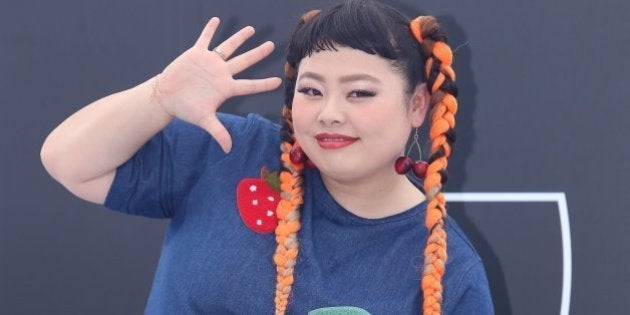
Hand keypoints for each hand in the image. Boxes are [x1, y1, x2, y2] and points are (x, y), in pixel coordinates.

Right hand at [153, 17, 280, 152]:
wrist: (167, 97)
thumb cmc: (186, 109)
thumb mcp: (204, 120)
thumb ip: (218, 132)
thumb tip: (229, 149)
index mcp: (226, 88)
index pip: (249, 85)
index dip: (264, 84)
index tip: (278, 81)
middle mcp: (221, 73)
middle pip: (244, 61)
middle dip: (258, 53)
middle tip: (271, 46)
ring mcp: (210, 63)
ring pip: (228, 47)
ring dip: (239, 38)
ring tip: (251, 29)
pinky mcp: (196, 54)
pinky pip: (205, 39)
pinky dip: (209, 29)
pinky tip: (216, 20)